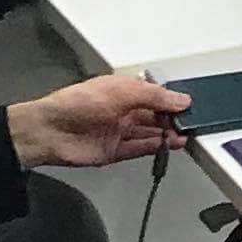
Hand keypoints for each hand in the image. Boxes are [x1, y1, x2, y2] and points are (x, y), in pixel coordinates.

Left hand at [11, 73, 190, 170]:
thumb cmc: (77, 103)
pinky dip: (156, 148)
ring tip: (186, 135)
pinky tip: (170, 146)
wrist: (50, 131)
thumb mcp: (122, 91)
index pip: (154, 94)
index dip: (171, 100)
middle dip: (172, 118)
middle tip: (191, 122)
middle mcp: (120, 110)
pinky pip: (140, 149)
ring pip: (150, 133)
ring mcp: (117, 131)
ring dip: (167, 135)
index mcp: (121, 90)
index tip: (189, 106)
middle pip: (154, 115)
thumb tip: (180, 99)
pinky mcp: (114, 151)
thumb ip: (155, 96)